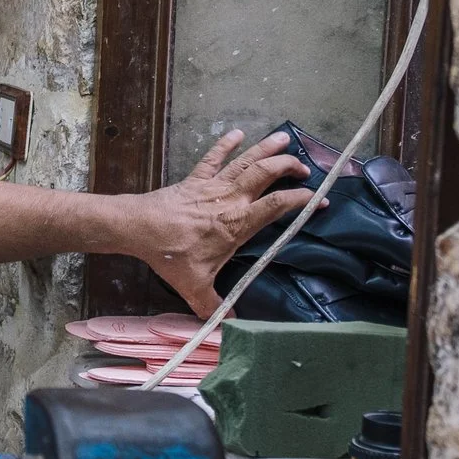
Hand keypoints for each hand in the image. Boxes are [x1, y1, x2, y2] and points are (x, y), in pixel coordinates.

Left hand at [129, 130, 313, 316]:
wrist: (139, 228)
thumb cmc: (171, 255)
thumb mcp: (195, 286)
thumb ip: (214, 305)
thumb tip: (229, 326)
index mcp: (238, 223)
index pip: (278, 206)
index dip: (302, 201)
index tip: (319, 200)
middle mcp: (231, 199)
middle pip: (267, 174)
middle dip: (289, 167)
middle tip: (304, 167)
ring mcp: (213, 185)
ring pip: (245, 160)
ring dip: (266, 148)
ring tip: (284, 138)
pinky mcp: (195, 178)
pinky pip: (213, 157)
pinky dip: (225, 144)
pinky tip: (237, 133)